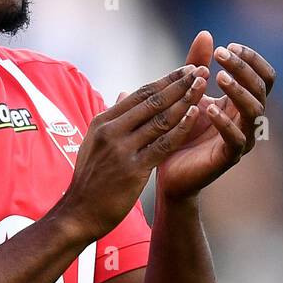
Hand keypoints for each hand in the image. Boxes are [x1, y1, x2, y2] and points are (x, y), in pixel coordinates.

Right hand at [61, 63, 208, 242]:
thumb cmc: (90, 180)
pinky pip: (162, 144)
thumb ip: (112, 119)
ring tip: (204, 86)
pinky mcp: (133, 169)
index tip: (186, 69)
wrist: (79, 213)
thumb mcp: (94, 143)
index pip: (139, 94)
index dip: (165, 80)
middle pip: (151, 101)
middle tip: (201, 70)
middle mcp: (111, 131)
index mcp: (103, 122)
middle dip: (179, 84)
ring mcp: (122, 150)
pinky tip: (196, 114)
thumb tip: (123, 94)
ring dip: (185, 100)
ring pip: (159, 119)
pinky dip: (180, 128)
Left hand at [156, 30, 275, 201]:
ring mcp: (242, 139)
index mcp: (241, 102)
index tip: (226, 47)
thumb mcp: (188, 93)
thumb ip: (196, 66)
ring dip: (239, 91)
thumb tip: (205, 34)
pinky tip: (208, 109)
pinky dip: (224, 123)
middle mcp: (247, 120)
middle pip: (261, 88)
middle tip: (221, 56)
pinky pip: (236, 139)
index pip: (262, 76)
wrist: (166, 169)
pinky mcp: (228, 158)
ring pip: (255, 111)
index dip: (250, 59)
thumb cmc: (180, 129)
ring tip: (219, 78)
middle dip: (243, 68)